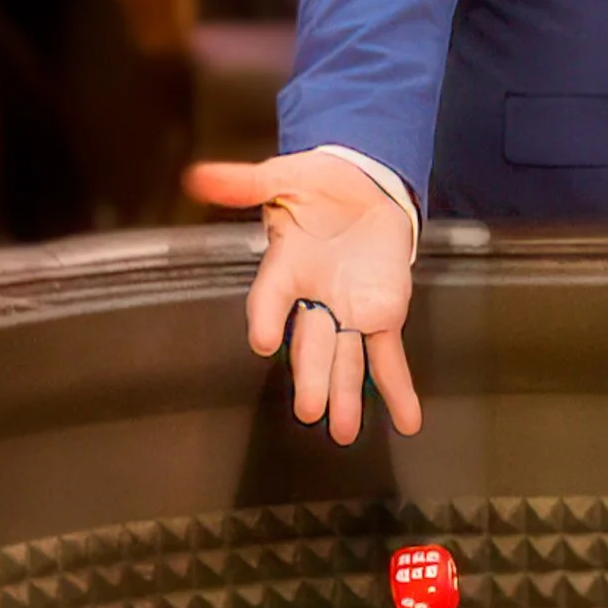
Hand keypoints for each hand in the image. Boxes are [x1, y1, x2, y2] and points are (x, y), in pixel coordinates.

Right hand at [184, 149, 420, 442]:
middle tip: (309, 409)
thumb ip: (246, 183)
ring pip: (345, 361)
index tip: (263, 340)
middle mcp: (314, 300)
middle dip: (311, 377)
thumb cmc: (320, 186)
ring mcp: (349, 313)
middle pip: (309, 345)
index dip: (267, 318)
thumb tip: (200, 176)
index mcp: (286, 269)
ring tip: (342, 431)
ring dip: (345, 396)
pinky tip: (406, 419)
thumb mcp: (285, 177)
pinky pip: (388, 357)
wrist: (364, 186)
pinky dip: (397, 389)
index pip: (271, 297)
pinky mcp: (382, 316)